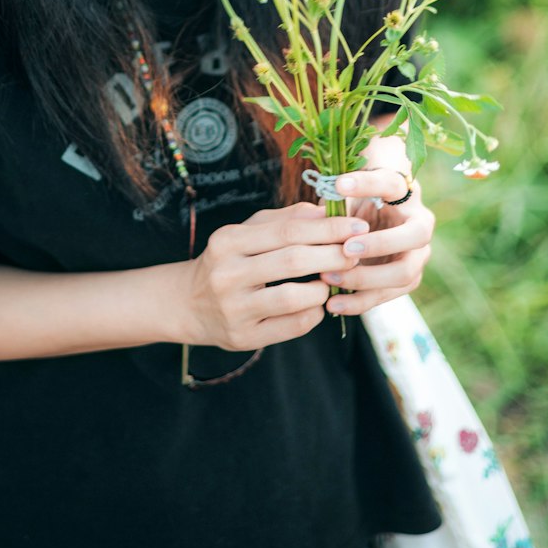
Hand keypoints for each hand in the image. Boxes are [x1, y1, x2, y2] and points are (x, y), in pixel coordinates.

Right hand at [184, 202, 370, 350]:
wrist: (189, 303)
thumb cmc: (229, 260)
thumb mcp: (248, 232)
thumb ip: (286, 219)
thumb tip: (327, 210)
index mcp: (228, 240)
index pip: (288, 230)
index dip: (328, 228)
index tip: (358, 225)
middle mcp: (227, 273)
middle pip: (293, 261)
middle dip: (333, 255)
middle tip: (357, 252)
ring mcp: (234, 308)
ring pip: (293, 296)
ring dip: (324, 288)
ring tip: (334, 280)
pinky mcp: (244, 337)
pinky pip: (292, 326)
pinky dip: (313, 313)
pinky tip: (317, 304)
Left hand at [316, 134, 435, 316]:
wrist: (375, 214)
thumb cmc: (356, 198)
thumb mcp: (347, 192)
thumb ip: (336, 201)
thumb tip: (318, 213)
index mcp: (405, 191)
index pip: (390, 183)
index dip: (366, 184)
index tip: (338, 184)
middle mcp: (420, 223)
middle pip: (415, 236)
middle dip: (380, 244)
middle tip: (345, 249)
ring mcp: (417, 254)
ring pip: (404, 273)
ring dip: (366, 278)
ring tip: (329, 279)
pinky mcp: (406, 279)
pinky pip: (388, 294)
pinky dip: (360, 301)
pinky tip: (332, 304)